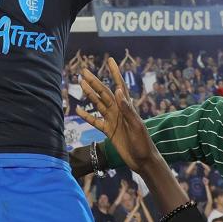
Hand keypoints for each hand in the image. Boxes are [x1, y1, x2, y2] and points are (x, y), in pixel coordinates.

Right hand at [76, 58, 161, 173]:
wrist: (143, 160)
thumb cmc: (143, 143)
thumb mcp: (136, 126)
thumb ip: (127, 109)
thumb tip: (118, 91)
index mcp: (127, 107)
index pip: (120, 86)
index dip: (115, 73)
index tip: (110, 60)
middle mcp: (119, 111)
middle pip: (104, 93)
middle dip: (94, 81)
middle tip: (84, 71)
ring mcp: (113, 120)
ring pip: (98, 104)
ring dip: (89, 94)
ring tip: (80, 83)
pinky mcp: (108, 130)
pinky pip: (95, 121)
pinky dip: (87, 116)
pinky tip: (79, 110)